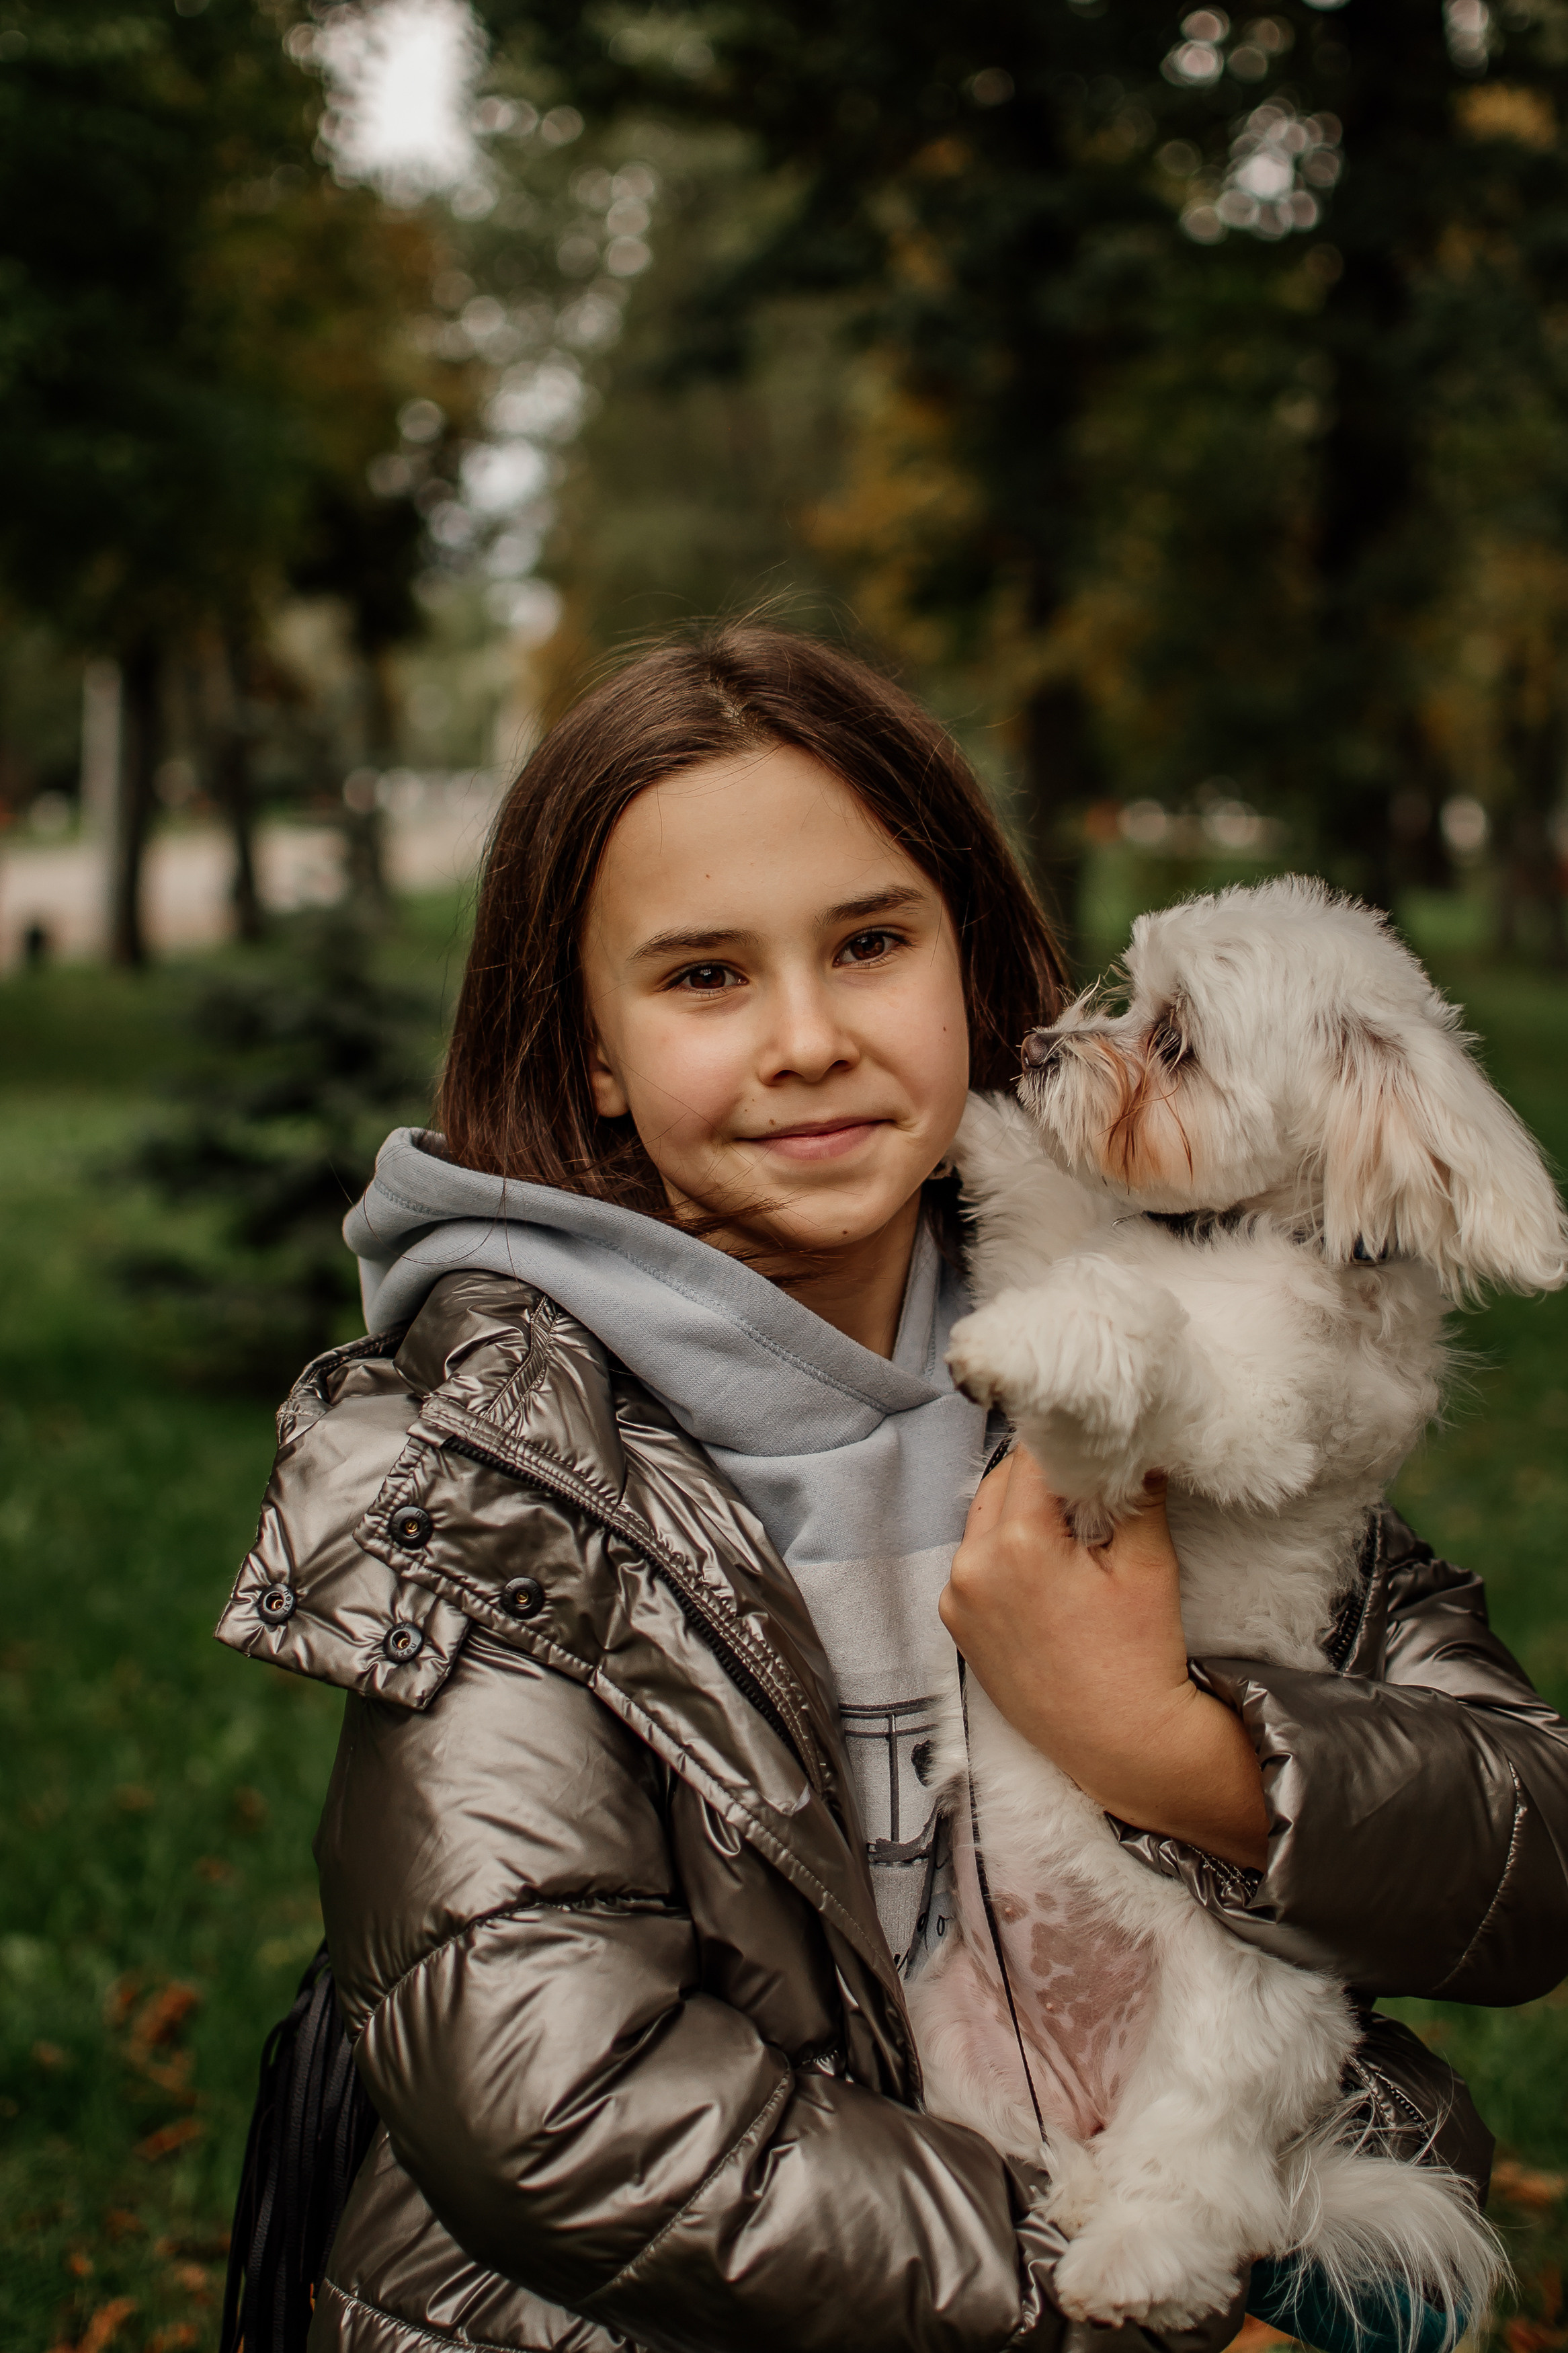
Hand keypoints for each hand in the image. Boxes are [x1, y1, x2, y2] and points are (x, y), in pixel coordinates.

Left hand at [939, 1447, 1268, 1870]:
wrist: (1123, 1747)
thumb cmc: (1138, 1659)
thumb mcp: (1147, 1565)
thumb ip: (1134, 1493)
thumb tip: (1134, 1445)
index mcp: (1015, 1543)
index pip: (1033, 1457)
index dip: (1066, 1442)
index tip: (1092, 1440)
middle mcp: (970, 1567)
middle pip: (1002, 1484)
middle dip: (1043, 1476)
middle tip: (1089, 1484)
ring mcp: (957, 1600)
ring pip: (985, 1520)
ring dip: (1022, 1512)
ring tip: (1074, 1532)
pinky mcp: (957, 1626)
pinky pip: (977, 1564)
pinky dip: (1006, 1553)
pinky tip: (1049, 1572)